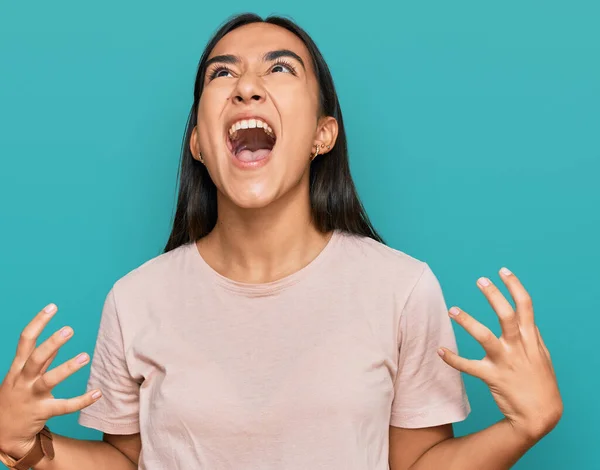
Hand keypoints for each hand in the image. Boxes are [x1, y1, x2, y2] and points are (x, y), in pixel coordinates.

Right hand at [0, 304, 101, 458]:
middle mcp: (22, 380)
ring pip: (48, 380)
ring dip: (67, 368)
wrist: (1, 433)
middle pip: (36, 358)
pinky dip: (81, 401)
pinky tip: (97, 393)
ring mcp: (31, 397)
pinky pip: (63, 407)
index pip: (26, 340)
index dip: (38, 322)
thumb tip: (56, 342)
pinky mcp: (41, 412)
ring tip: (85, 356)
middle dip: (51, 343)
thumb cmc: (16, 397)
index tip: (53, 307)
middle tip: (69, 329)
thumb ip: (41, 359)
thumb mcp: (22, 375)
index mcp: (18, 367)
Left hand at [438, 267, 562, 441]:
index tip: (502, 271)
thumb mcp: (543, 356)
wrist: (540, 415)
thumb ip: (533, 336)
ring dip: (467, 321)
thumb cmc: (541, 383)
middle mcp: (518, 347)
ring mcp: (505, 361)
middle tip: (480, 280)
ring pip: (484, 336)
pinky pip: (468, 366)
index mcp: (530, 339)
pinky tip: (439, 350)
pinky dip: (452, 359)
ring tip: (452, 309)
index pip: (525, 306)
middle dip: (494, 296)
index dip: (514, 286)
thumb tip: (526, 320)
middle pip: (506, 315)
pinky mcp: (492, 376)